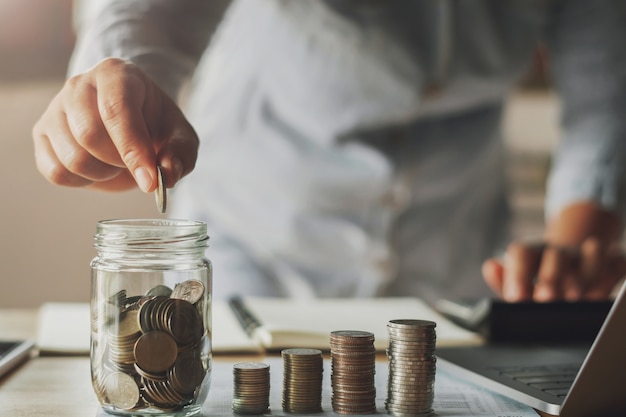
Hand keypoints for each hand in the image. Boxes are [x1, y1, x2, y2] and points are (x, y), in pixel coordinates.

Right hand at [33, 58, 198, 191]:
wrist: (133, 118)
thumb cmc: (156, 124)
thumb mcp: (180, 135)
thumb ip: (181, 153)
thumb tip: (167, 175)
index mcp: (115, 74)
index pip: (116, 110)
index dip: (133, 150)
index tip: (150, 181)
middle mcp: (78, 85)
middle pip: (89, 135)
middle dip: (118, 162)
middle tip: (135, 162)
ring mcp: (55, 109)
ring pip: (72, 158)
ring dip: (102, 173)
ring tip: (117, 162)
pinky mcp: (42, 134)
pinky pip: (56, 172)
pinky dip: (82, 181)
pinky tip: (97, 169)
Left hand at [482, 202, 625, 301]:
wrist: (572, 266)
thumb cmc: (539, 282)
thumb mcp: (518, 284)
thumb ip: (504, 281)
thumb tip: (490, 266)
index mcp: (533, 253)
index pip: (521, 253)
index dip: (517, 274)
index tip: (515, 299)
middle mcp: (559, 251)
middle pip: (555, 255)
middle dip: (551, 277)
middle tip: (546, 300)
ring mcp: (587, 254)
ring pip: (590, 253)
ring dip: (585, 275)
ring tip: (577, 299)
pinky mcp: (612, 262)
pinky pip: (616, 263)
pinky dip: (610, 277)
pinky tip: (601, 297)